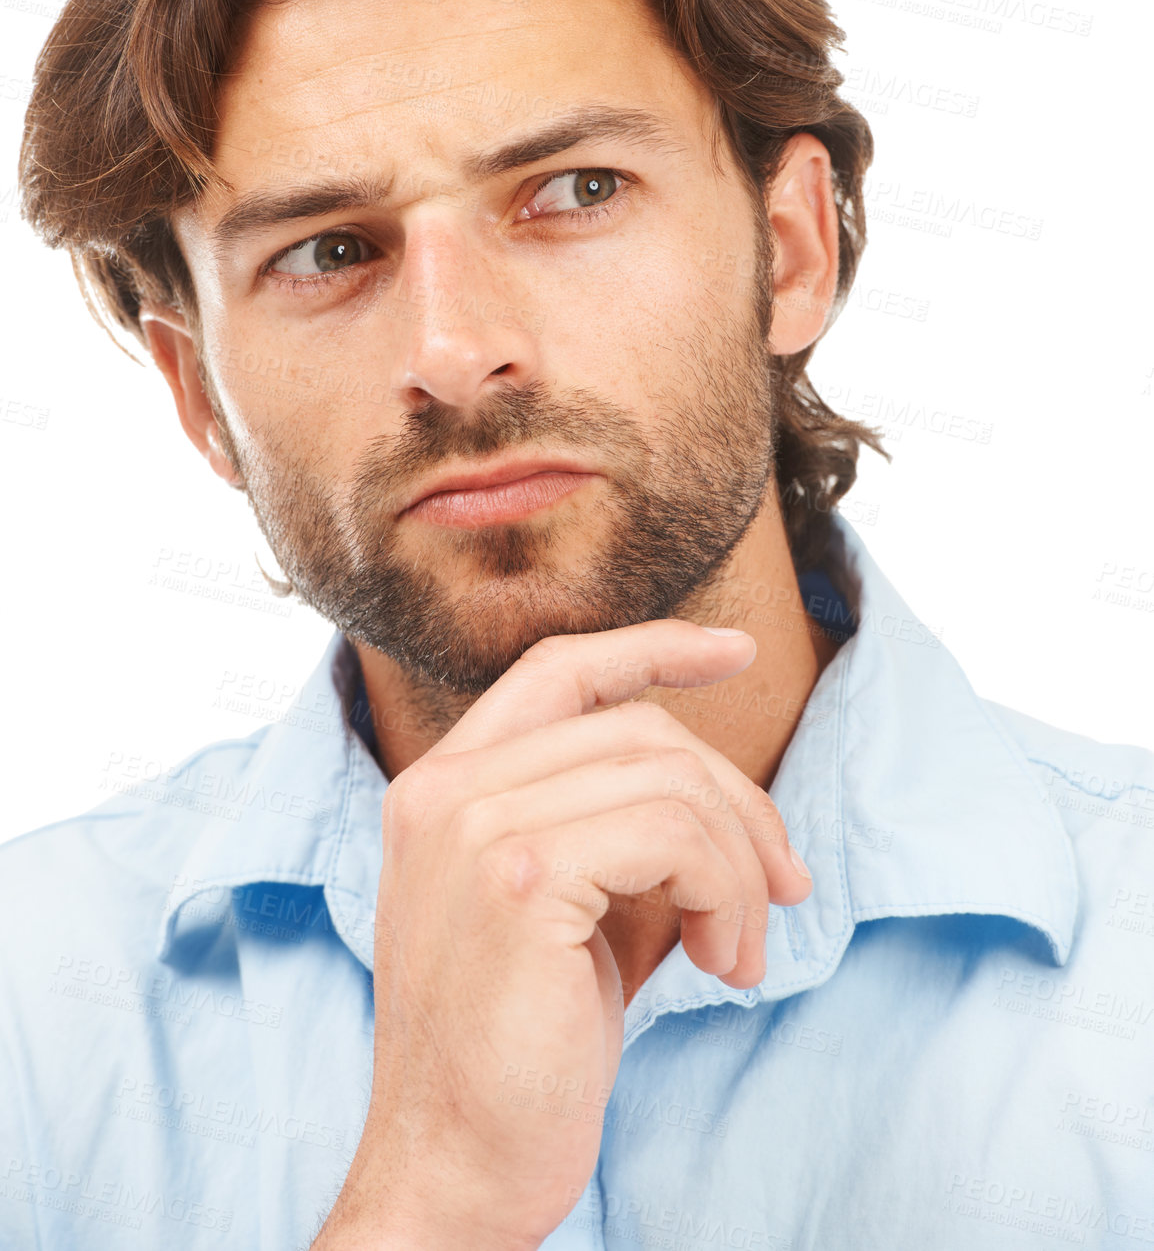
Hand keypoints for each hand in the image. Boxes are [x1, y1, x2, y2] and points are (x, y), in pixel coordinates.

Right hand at [312, 619, 811, 1249]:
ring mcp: (473, 826)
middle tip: (782, 886)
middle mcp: (443, 788)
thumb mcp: (558, 913)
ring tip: (741, 949)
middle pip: (639, 728)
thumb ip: (606, 830)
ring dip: (738, 867)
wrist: (452, 1176)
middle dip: (736, 801)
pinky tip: (722, 964)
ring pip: (670, 781)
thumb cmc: (516, 1056)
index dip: (652, 648)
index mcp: (442, 788)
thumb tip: (728, 797)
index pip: (558, 670)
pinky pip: (676, 836)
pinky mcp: (519, 878)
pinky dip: (727, 893)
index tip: (737, 652)